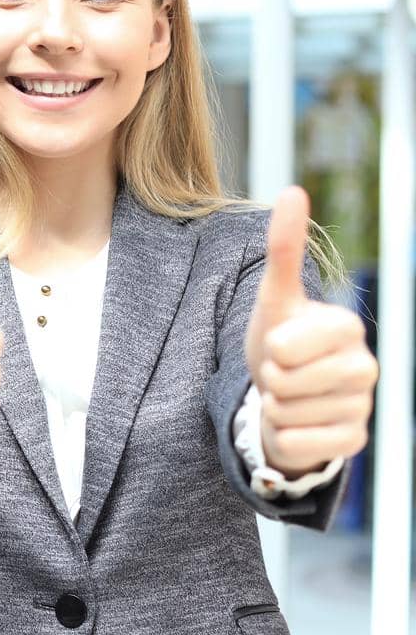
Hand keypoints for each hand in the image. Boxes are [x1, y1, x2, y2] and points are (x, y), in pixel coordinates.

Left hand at [245, 187, 376, 475]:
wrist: (285, 394)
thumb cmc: (281, 342)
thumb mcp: (274, 298)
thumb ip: (283, 248)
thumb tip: (292, 190)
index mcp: (348, 328)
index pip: (284, 346)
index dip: (269, 349)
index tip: (281, 345)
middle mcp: (365, 367)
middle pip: (284, 381)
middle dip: (269, 379)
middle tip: (282, 374)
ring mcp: (362, 407)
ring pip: (289, 414)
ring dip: (276, 408)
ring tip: (290, 397)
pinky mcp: (353, 442)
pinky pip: (300, 443)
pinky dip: (284, 437)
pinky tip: (298, 423)